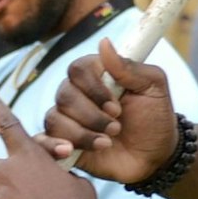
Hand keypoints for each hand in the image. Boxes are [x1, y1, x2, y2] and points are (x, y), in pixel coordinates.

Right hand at [40, 38, 181, 185]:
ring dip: (84, 134)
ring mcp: (68, 119)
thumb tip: (104, 42)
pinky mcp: (62, 143)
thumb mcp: (153, 88)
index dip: (94, 89)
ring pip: (55, 119)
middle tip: (117, 127)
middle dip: (92, 115)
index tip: (116, 107)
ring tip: (107, 142)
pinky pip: (42, 141)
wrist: (155, 156)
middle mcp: (77, 94)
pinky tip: (70, 151)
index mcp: (97, 75)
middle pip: (64, 95)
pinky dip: (52, 146)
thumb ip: (130, 67)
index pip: (78, 69)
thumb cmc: (155, 117)